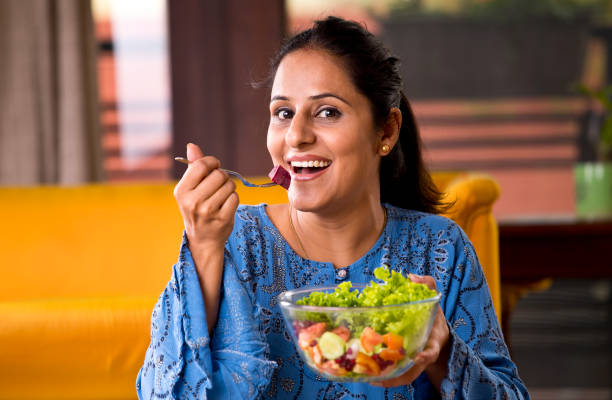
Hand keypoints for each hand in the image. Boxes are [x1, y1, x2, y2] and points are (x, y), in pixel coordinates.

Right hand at [174, 143, 238, 251]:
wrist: (203, 238)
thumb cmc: (197, 207)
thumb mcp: (190, 188)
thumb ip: (193, 166)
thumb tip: (192, 145)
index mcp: (182, 191)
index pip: (201, 165)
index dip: (212, 163)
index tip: (214, 168)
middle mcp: (193, 201)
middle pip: (219, 175)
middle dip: (222, 177)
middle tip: (218, 186)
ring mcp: (208, 212)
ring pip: (229, 185)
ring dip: (229, 188)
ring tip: (221, 196)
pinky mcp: (222, 219)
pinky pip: (235, 198)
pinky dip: (233, 199)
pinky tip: (225, 206)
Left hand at [370, 274, 449, 390]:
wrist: (439, 335)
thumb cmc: (434, 317)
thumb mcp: (434, 299)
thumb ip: (427, 285)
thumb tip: (412, 277)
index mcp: (433, 342)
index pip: (431, 351)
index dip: (425, 355)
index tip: (418, 357)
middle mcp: (424, 356)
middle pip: (413, 371)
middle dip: (398, 376)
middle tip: (380, 376)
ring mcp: (415, 364)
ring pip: (403, 377)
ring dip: (388, 380)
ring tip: (369, 379)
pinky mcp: (406, 365)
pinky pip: (396, 375)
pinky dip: (385, 377)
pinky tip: (369, 376)